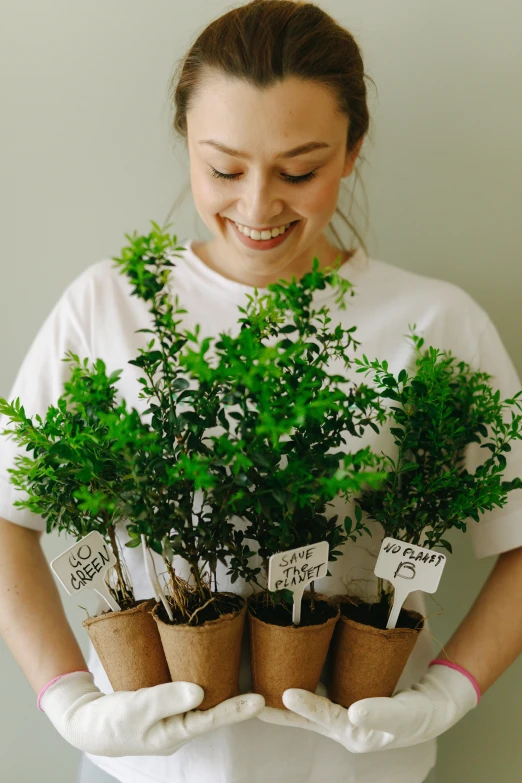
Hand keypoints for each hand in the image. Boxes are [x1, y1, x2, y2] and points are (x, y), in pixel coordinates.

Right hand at [40, 671, 264, 756]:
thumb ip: (166, 699)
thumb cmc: (110, 720)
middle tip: (263, 687)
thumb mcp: (137, 708)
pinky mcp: (165, 704)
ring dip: (222, 690)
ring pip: (203, 702)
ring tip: (245, 673)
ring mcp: (172, 717)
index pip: (211, 720)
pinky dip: (202, 681)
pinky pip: (189, 694)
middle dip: (236, 700)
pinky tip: (209, 667)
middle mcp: (178, 727)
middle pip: (212, 712)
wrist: (86, 722)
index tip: (259, 701)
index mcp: (174, 734)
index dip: (236, 709)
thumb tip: (200, 691)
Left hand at [257, 663, 478, 751]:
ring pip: (309, 706)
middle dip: (279, 711)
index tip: (283, 694)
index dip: (305, 706)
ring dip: (286, 699)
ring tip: (261, 685)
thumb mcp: (405, 714)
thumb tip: (355, 712)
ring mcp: (345, 715)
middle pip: (306, 719)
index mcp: (356, 735)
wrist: (436, 704)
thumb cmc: (422, 713)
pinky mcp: (347, 700)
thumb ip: (381, 713)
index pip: (325, 719)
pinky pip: (321, 694)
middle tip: (252, 702)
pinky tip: (291, 672)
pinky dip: (305, 686)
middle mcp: (345, 728)